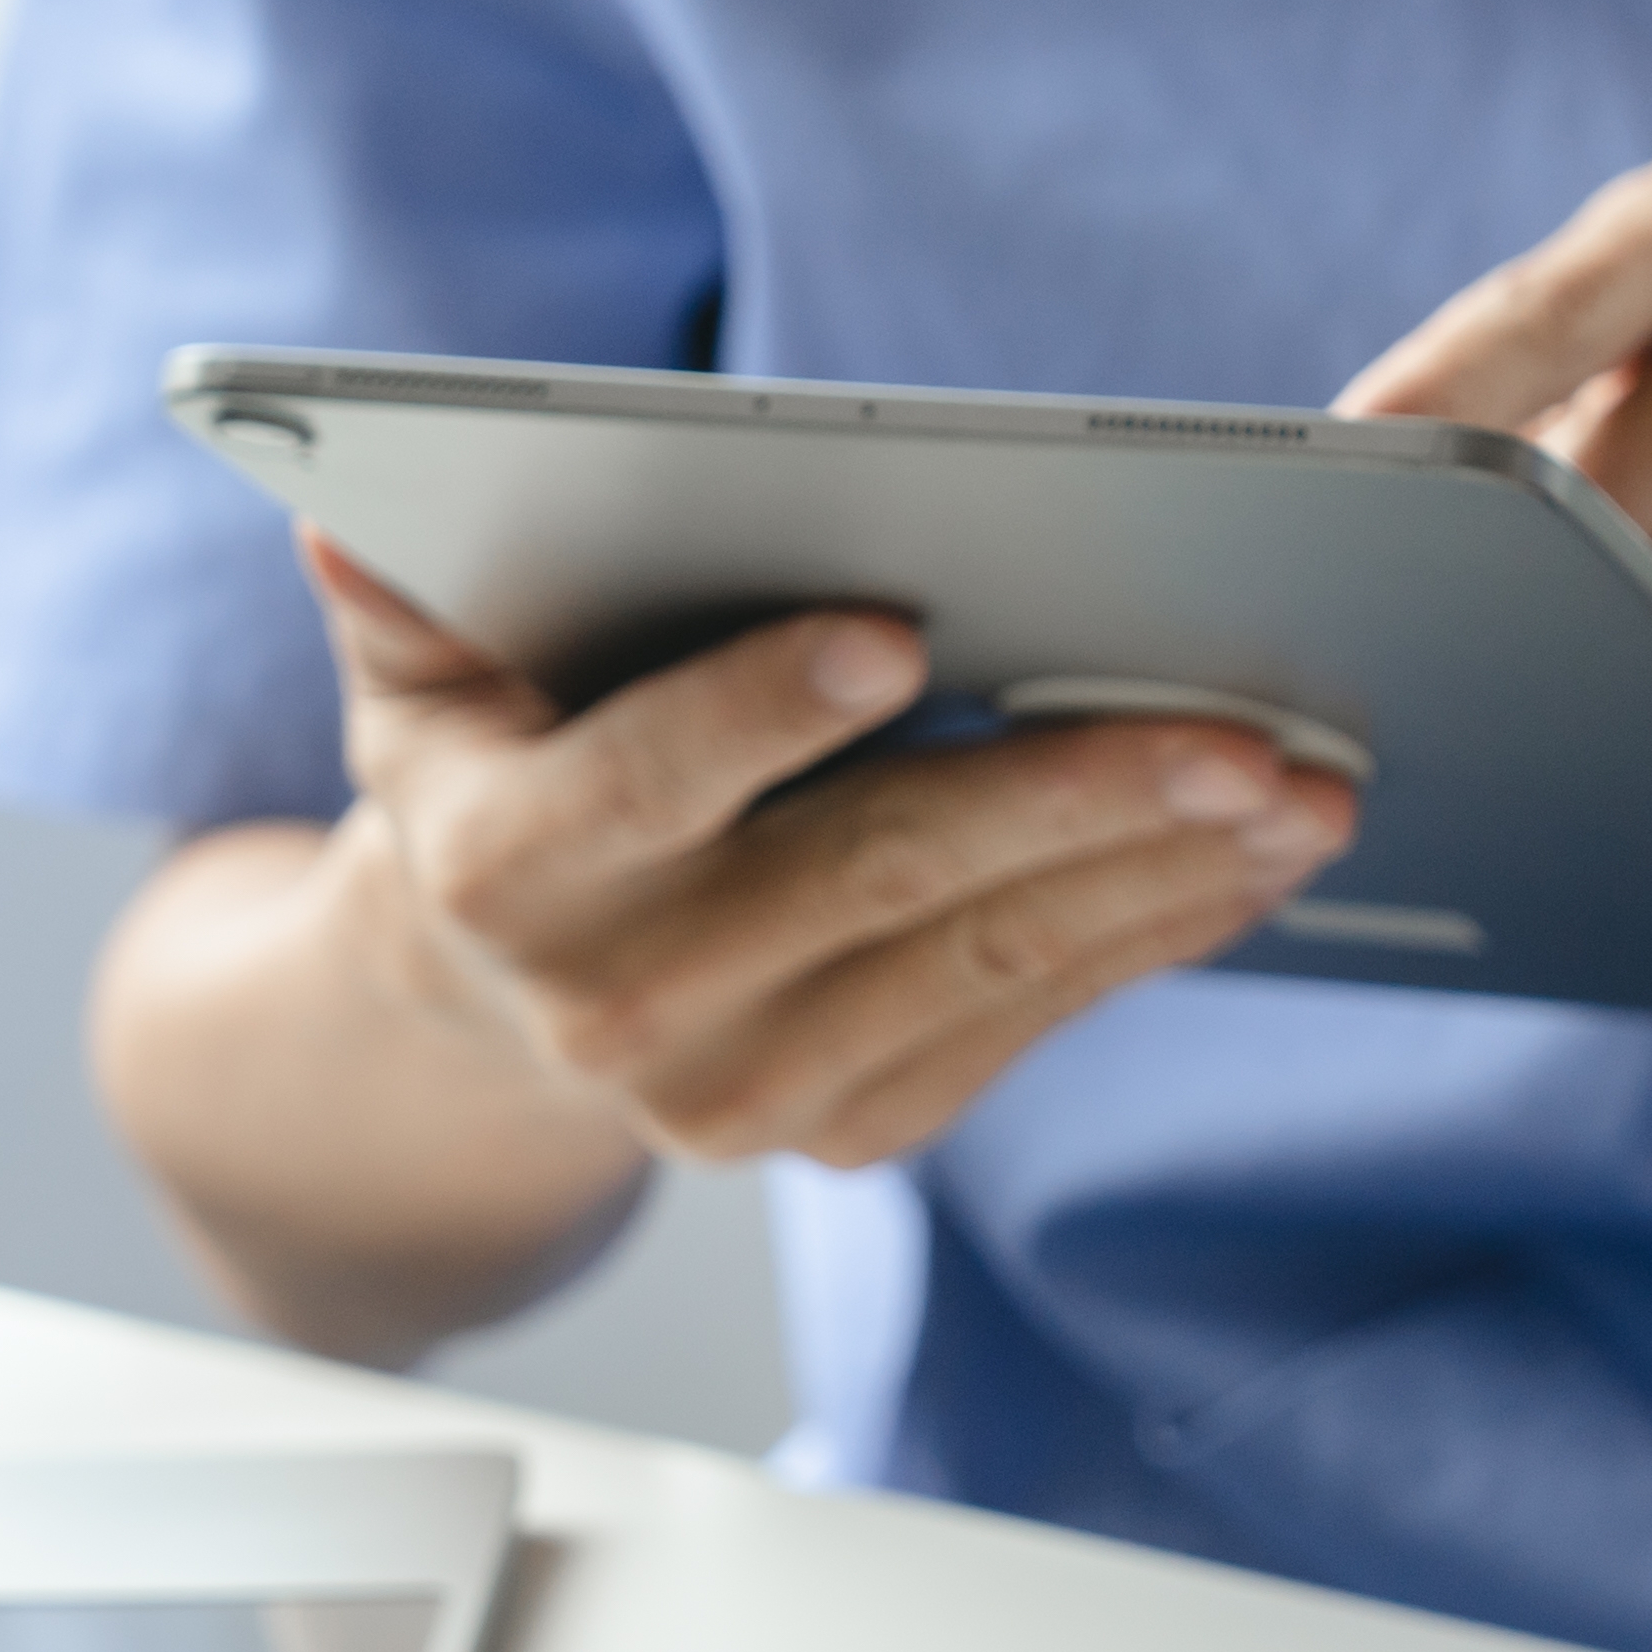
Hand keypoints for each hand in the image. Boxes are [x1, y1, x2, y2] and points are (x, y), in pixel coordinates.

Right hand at [311, 533, 1355, 1168]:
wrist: (487, 1002)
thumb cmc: (486, 769)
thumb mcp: (414, 674)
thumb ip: (396, 587)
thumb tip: (350, 519)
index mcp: (510, 869)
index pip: (646, 780)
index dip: (762, 709)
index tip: (893, 629)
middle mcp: (623, 1007)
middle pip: (875, 877)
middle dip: (1074, 793)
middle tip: (1241, 728)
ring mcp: (744, 1093)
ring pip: (981, 964)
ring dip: (1160, 876)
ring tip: (1301, 789)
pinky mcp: (846, 1132)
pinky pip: (1023, 1024)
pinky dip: (1150, 940)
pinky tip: (1251, 867)